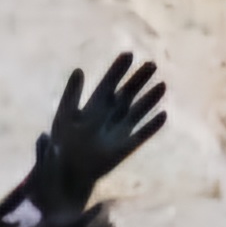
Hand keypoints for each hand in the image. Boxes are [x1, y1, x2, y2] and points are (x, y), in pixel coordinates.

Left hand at [34, 53, 168, 216]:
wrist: (67, 172)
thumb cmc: (62, 143)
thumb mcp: (64, 116)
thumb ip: (71, 94)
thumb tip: (79, 70)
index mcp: (93, 106)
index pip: (108, 83)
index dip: (117, 70)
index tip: (128, 54)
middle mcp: (109, 115)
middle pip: (127, 94)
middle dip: (138, 79)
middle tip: (151, 64)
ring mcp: (118, 130)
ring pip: (137, 111)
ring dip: (149, 99)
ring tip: (162, 84)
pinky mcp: (125, 148)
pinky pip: (141, 135)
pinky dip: (151, 126)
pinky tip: (163, 115)